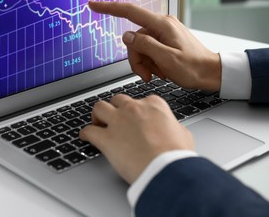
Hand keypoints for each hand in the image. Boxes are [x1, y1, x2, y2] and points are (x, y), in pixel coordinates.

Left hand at [80, 94, 194, 183]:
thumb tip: (171, 129)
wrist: (166, 168)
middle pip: (118, 100)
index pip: (141, 100)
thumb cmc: (176, 154)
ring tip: (98, 123)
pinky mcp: (106, 139)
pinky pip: (89, 131)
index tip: (135, 117)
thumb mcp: (183, 134)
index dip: (136, 110)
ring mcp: (118, 122)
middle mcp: (134, 109)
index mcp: (153, 105)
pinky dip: (85, 134)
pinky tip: (86, 137)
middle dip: (115, 108)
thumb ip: (172, 126)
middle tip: (115, 118)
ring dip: (98, 115)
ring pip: (99, 108)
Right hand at [88, 1, 221, 90]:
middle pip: (134, 38)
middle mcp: (162, 25)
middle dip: (137, 59)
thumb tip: (127, 36)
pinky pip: (149, 50)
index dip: (109, 8)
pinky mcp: (165, 41)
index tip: (94, 5)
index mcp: (162, 25)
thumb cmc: (193, 67)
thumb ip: (144, 45)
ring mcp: (163, 33)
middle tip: (147, 74)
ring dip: (145, 63)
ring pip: (140, 47)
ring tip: (159, 73)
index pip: (130, 12)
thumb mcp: (166, 59)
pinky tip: (162, 70)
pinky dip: (151, 63)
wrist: (210, 73)